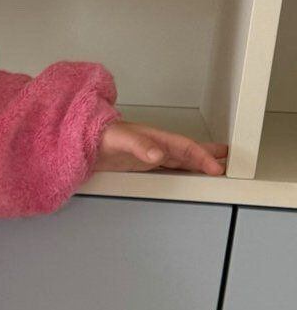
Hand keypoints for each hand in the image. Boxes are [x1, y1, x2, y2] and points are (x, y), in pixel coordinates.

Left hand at [95, 119, 227, 176]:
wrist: (81, 141)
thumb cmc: (100, 135)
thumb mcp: (120, 139)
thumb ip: (139, 146)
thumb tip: (158, 155)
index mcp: (155, 138)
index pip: (186, 148)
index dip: (203, 157)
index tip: (217, 167)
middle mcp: (154, 146)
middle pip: (187, 152)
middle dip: (207, 157)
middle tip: (227, 162)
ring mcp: (147, 155)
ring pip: (178, 159)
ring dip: (195, 163)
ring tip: (212, 167)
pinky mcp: (138, 164)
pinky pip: (165, 167)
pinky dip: (178, 170)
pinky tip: (182, 174)